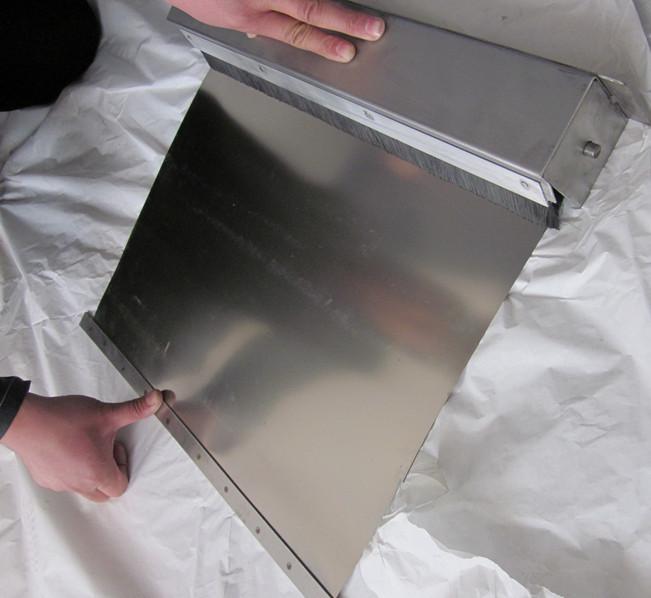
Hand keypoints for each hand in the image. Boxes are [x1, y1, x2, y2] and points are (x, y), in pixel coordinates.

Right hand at [1, 390, 162, 501]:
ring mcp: (60, 484)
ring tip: (86, 445)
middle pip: (104, 493)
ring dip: (91, 472)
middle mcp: (78, 484)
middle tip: (104, 449)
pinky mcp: (45, 479)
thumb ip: (135, 409)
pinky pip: (65, 482)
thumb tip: (157, 400)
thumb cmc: (64, 420)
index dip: (123, 467)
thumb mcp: (106, 413)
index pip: (121, 486)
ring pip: (83, 488)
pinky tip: (68, 448)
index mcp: (97, 472)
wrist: (27, 421)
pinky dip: (72, 470)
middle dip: (110, 473)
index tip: (115, 447)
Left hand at [170, 0, 385, 61]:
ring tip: (362, 22)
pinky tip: (337, 5)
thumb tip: (274, 26)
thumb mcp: (223, 16)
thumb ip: (254, 20)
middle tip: (372, 28)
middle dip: (344, 20)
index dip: (323, 43)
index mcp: (251, 14)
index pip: (295, 32)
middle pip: (309, 7)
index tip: (348, 51)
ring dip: (336, 12)